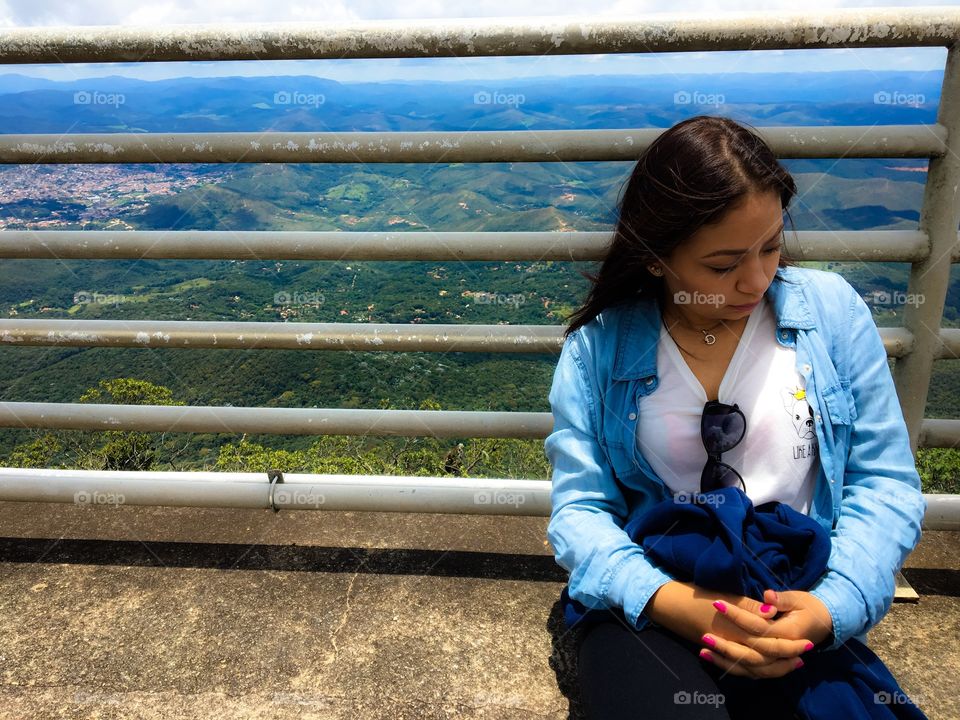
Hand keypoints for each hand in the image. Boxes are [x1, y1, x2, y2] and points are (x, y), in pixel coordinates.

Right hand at [645, 582, 812, 678]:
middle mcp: (732, 644)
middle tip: (805, 653)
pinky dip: (757, 669)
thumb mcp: (725, 595)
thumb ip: (749, 606)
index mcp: (737, 630)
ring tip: (792, 663)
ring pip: (755, 667)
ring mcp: (725, 650)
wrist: (670, 604)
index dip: (790, 644)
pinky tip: (766, 666)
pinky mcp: (719, 652)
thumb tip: (772, 611)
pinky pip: (741, 668)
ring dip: (775, 666)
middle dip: (787, 657)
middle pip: (766, 657)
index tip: (807, 641)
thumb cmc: (697, 595)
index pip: (770, 642)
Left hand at [700, 588, 832, 678]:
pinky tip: (714, 660)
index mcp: (788, 633)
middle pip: (751, 652)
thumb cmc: (809, 607)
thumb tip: (768, 595)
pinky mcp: (771, 663)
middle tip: (704, 635)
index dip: (737, 615)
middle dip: (726, 645)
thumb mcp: (798, 598)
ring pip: (750, 667)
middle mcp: (781, 651)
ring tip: (703, 651)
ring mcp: (776, 660)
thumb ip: (781, 599)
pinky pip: (751, 671)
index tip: (717, 603)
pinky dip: (733, 667)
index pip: (758, 627)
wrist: (825, 622)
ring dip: (726, 660)